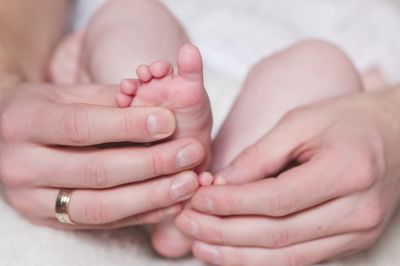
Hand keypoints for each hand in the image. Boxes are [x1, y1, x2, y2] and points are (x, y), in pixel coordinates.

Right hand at [0, 82, 205, 228]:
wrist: (5, 138)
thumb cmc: (46, 109)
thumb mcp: (69, 93)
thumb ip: (112, 100)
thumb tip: (163, 110)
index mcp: (23, 123)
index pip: (81, 127)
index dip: (129, 126)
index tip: (170, 122)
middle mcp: (21, 165)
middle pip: (95, 171)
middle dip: (151, 164)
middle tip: (190, 153)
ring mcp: (33, 200)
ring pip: (99, 207)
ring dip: (151, 196)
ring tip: (189, 182)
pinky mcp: (50, 221)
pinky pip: (102, 224)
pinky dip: (141, 214)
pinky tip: (171, 202)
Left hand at [176, 89, 399, 264]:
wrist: (395, 135)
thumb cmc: (345, 121)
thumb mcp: (300, 122)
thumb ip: (260, 155)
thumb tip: (221, 185)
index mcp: (347, 171)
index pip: (276, 199)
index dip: (231, 203)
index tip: (197, 198)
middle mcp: (357, 211)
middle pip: (277, 234)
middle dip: (224, 232)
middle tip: (188, 223)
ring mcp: (358, 233)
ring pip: (286, 258)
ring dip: (237, 255)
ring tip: (199, 247)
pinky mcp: (352, 243)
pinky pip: (299, 260)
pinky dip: (260, 259)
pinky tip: (230, 253)